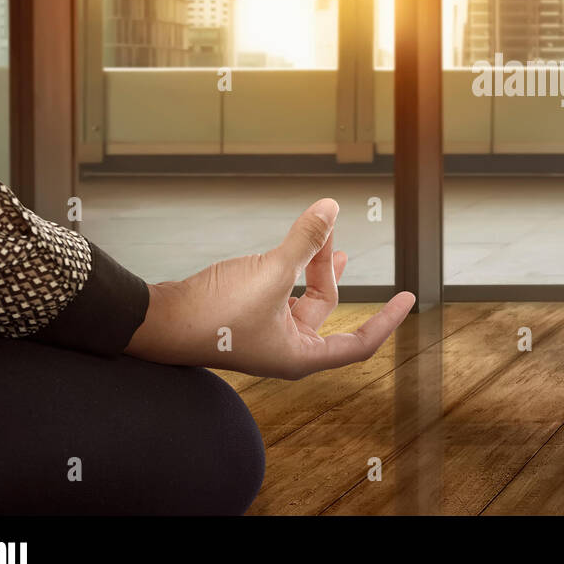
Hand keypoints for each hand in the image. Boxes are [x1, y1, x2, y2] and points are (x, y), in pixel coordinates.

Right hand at [125, 198, 415, 378]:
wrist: (156, 321)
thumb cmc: (210, 314)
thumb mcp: (269, 271)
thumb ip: (304, 240)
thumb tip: (331, 208)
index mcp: (299, 355)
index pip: (358, 344)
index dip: (386, 320)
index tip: (408, 298)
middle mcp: (285, 350)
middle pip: (325, 310)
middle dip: (331, 273)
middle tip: (334, 239)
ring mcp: (263, 335)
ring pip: (301, 298)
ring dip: (313, 267)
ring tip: (325, 240)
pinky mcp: (245, 318)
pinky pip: (280, 292)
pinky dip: (289, 269)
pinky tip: (289, 249)